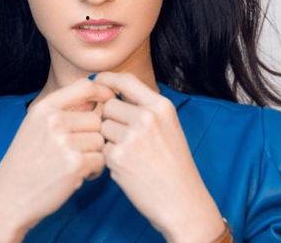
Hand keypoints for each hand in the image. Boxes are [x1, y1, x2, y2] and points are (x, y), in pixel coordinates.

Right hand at [0, 77, 114, 242]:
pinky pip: (101, 160)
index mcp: (45, 108)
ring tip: (76, 164)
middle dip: (93, 135)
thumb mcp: (35, 126)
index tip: (111, 100)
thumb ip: (63, 110)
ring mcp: (64, 142)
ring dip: (94, 154)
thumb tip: (97, 98)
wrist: (8, 198)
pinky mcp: (75, 164)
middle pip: (97, 118)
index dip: (103, 91)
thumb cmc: (26, 162)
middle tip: (79, 151)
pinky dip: (94, 170)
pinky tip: (78, 176)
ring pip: (100, 140)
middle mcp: (54, 121)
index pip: (85, 86)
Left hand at [93, 72, 224, 241]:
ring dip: (109, 139)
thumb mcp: (168, 125)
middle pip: (109, 105)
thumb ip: (144, 107)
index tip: (98, 82)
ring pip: (102, 126)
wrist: (182, 201)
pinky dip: (109, 157)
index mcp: (161, 106)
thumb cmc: (174, 163)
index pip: (125, 80)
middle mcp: (147, 117)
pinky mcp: (119, 157)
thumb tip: (111, 90)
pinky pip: (102, 147)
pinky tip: (127, 167)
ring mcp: (132, 136)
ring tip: (129, 154)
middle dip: (110, 118)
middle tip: (124, 136)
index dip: (107, 79)